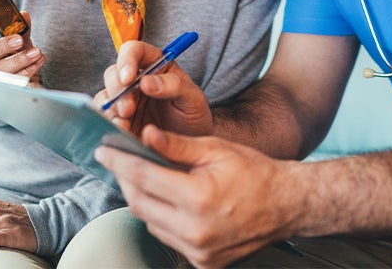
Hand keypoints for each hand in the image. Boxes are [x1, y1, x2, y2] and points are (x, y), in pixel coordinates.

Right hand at [0, 11, 44, 81]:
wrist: (22, 75)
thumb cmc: (15, 52)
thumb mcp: (18, 38)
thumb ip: (20, 27)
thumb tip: (24, 15)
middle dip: (2, 46)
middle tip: (19, 40)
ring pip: (1, 69)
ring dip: (20, 59)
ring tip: (37, 52)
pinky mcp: (5, 86)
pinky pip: (16, 79)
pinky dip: (30, 69)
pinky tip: (39, 60)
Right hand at [94, 40, 212, 136]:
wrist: (191, 147)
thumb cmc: (194, 117)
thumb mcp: (193, 98)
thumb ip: (174, 85)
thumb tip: (147, 81)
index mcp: (156, 65)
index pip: (135, 51)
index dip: (127, 60)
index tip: (128, 78)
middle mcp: (137, 79)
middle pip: (114, 73)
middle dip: (117, 89)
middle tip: (128, 108)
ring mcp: (126, 99)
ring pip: (105, 95)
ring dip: (112, 108)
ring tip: (126, 124)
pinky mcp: (119, 119)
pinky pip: (105, 117)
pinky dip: (110, 123)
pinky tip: (123, 131)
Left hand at [95, 125, 296, 267]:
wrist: (287, 205)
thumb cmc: (256, 173)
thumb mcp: (216, 149)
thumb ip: (176, 145)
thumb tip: (145, 135)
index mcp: (198, 198)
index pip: (143, 176)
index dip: (119, 161)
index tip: (104, 150)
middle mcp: (195, 231)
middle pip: (139, 202)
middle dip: (125, 179)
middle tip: (119, 160)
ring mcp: (198, 251)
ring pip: (150, 222)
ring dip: (142, 198)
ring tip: (145, 176)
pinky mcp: (202, 263)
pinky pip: (167, 237)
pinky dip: (160, 217)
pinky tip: (168, 199)